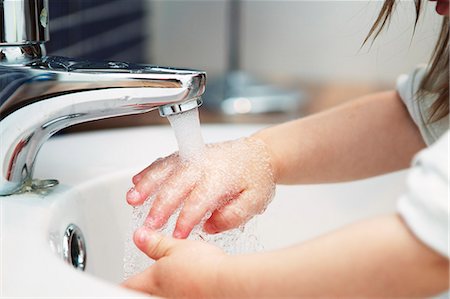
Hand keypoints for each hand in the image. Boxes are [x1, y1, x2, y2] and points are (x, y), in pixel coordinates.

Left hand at [122, 227, 227, 297]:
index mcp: (153, 281)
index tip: (119, 283)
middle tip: (142, 284)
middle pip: (140, 296)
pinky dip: (180, 294)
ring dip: (159, 293)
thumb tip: (139, 236)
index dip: (122, 283)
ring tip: (170, 285)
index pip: (127, 285)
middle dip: (139, 290)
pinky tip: (189, 290)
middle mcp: (160, 298)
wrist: (229, 284)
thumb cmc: (206, 268)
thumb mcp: (178, 246)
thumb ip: (156, 243)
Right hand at [126, 137, 275, 237]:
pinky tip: (136, 181)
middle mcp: (204, 165)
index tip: (177, 237)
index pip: (199, 201)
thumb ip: (233, 216)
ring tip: (131, 199)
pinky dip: (149, 170)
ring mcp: (193, 158)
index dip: (186, 220)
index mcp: (221, 177)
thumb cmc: (256, 178)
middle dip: (160, 206)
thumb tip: (209, 227)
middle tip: (149, 225)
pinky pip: (164, 161)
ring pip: (165, 170)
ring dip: (146, 185)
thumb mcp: (255, 201)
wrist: (259, 153)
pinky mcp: (187, 155)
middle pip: (177, 185)